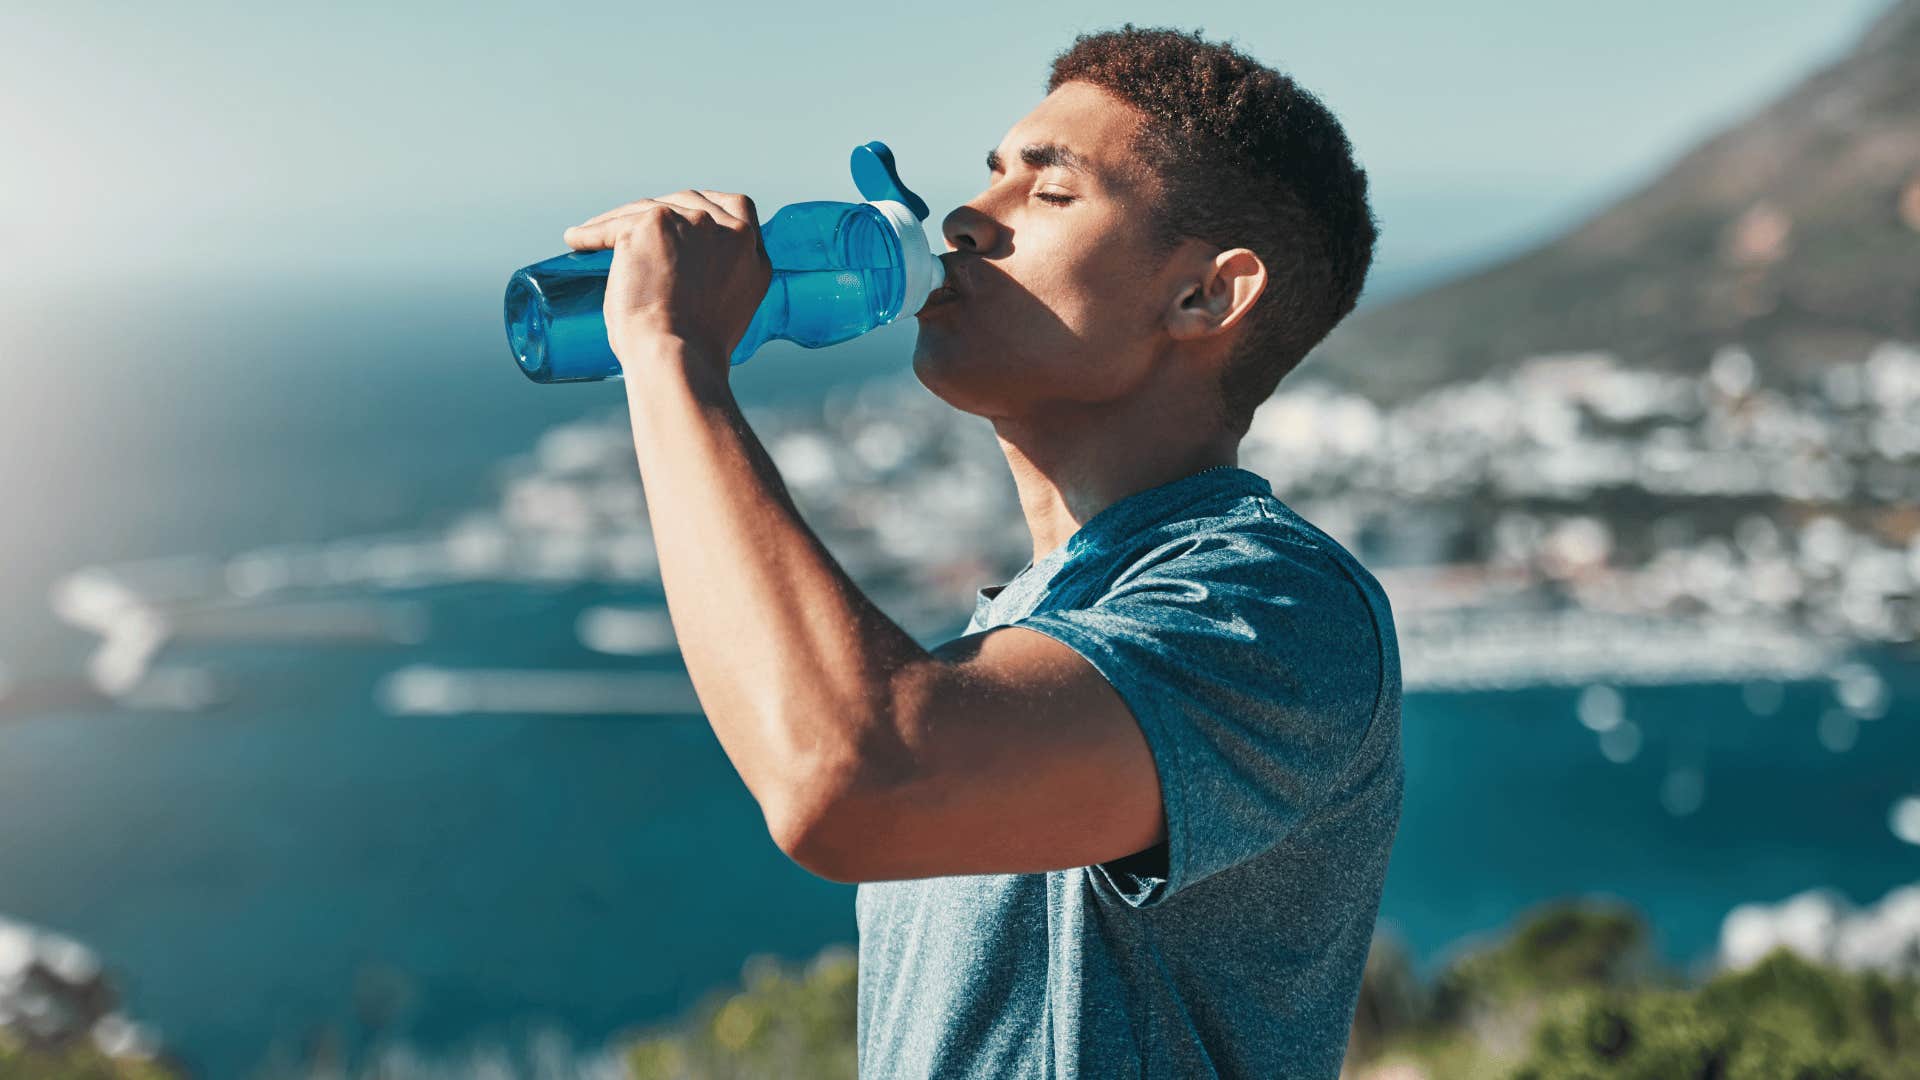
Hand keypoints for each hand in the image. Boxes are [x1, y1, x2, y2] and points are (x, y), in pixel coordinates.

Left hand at [562, 189, 771, 379]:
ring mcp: (694, 224)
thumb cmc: (691, 354)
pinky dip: (592, 233)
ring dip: (620, 221)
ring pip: (650, 209)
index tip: (684, 218)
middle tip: (633, 226)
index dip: (708, 211)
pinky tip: (576, 240)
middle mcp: (731, 234)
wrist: (675, 356)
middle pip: (691, 200)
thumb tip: (684, 282)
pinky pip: (616, 224)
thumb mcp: (723, 313)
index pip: (737, 211)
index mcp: (753, 257)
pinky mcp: (655, 223)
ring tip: (592, 236)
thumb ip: (717, 286)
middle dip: (662, 208)